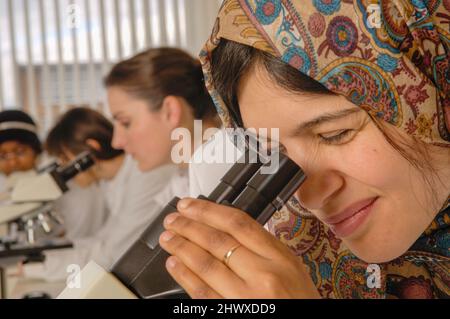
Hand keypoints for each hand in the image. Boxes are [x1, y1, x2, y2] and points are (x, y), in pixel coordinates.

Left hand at [159, 198, 320, 298]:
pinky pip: (203, 292)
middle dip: (189, 226)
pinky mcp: (232, 314)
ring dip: (181, 247)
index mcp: (280, 257)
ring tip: (168, 238)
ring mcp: (246, 296)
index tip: (190, 205)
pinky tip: (174, 264)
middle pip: (217, 240)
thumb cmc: (299, 302)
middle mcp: (263, 274)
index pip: (237, 223)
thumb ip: (264, 248)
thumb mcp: (291, 268)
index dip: (208, 210)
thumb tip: (227, 229)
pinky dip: (184, 276)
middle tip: (173, 219)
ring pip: (206, 264)